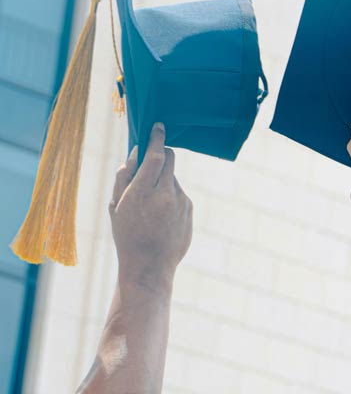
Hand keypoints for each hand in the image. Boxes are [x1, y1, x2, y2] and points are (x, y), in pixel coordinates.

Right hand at [109, 123, 192, 292]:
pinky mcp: (190, 211)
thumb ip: (124, 179)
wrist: (150, 267)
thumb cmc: (127, 235)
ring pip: (172, 179)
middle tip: (152, 158)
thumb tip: (135, 154)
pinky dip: (170, 198)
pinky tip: (160, 218)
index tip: (158, 126)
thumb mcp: (116, 207)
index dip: (156, 139)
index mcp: (142, 193)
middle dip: (162, 154)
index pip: (154, 157)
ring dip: (162, 182)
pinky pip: (179, 195)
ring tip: (149, 206)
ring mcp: (181, 203)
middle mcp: (165, 195)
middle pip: (170, 160)